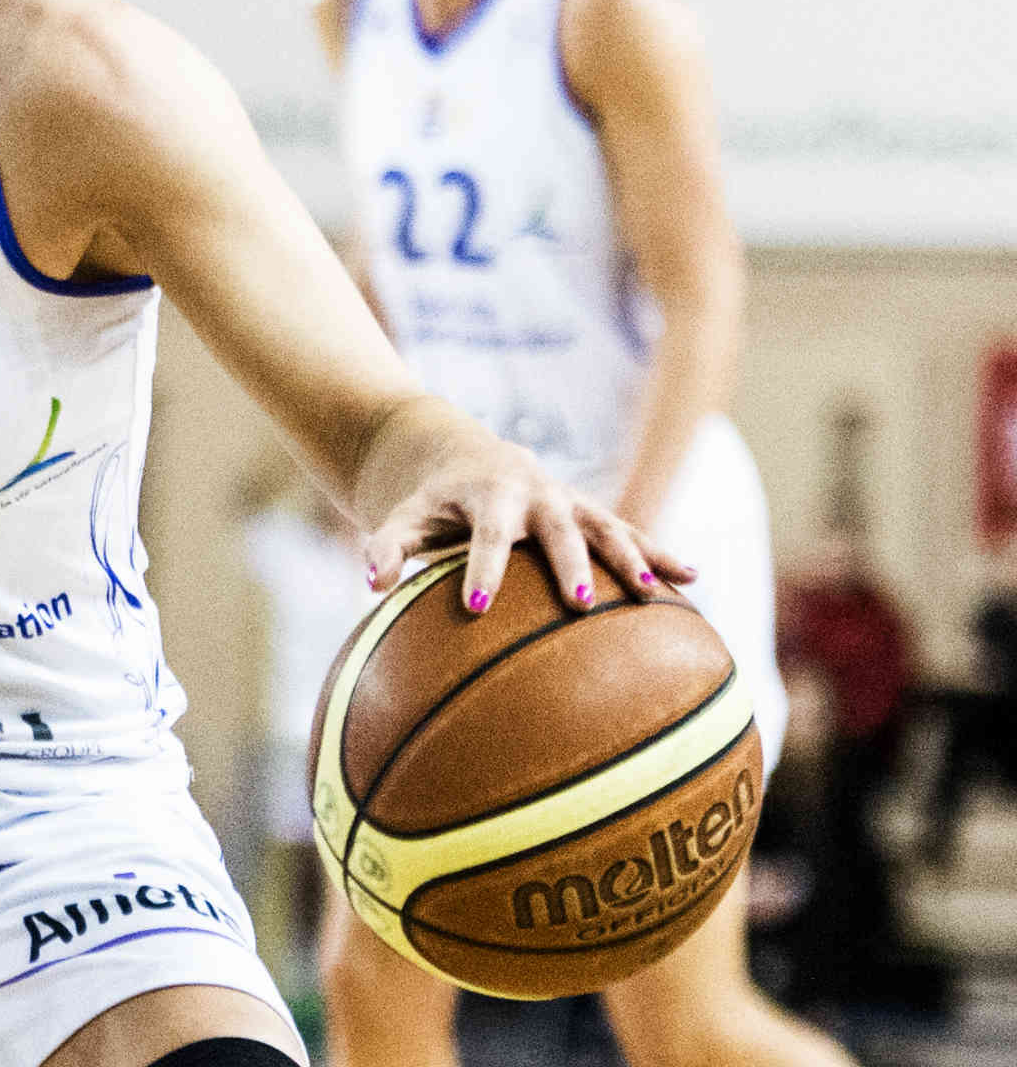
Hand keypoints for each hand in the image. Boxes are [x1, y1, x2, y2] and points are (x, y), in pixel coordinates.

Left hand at [358, 429, 686, 615]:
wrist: (470, 458)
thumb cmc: (433, 502)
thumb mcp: (404, 515)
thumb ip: (386, 544)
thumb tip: (373, 584)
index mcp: (489, 495)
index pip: (487, 534)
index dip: (482, 569)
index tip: (477, 608)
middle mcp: (538, 494)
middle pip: (558, 528)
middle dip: (569, 563)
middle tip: (578, 602)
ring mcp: (571, 502)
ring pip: (608, 526)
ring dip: (631, 558)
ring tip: (652, 593)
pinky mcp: (593, 513)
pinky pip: (632, 532)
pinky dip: (660, 552)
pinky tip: (693, 579)